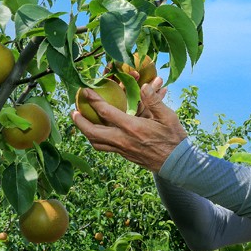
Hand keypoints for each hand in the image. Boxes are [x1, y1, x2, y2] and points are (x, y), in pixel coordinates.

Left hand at [71, 76, 187, 171]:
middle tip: (73, 112)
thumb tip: (144, 86)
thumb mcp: (168, 116)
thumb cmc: (173, 138)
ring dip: (86, 133)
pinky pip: (105, 148)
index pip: (106, 112)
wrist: (177, 163)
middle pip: (93, 133)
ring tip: (81, 123)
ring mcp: (123, 150)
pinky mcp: (125, 156)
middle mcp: (123, 140)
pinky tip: (98, 133)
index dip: (93, 100)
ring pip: (96, 143)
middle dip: (80, 122)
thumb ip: (154, 100)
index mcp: (133, 127)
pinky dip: (97, 140)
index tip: (86, 92)